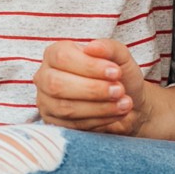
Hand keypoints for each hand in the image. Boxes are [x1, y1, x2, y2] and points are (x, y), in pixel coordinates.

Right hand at [36, 37, 150, 134]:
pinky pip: (73, 126)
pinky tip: (117, 113)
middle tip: (119, 90)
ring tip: (123, 103)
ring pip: (65, 108)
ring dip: (99, 107)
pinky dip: (99, 120)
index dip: (89, 66)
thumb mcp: (120, 57)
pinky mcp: (54, 123)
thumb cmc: (120, 76)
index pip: (62, 57)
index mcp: (56, 54)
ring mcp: (46, 102)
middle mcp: (46, 76)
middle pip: (57, 84)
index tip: (115, 72)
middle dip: (92, 90)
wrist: (128, 103)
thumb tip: (93, 47)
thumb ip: (109, 48)